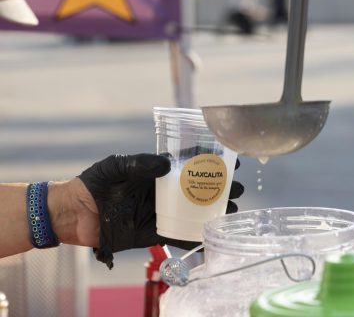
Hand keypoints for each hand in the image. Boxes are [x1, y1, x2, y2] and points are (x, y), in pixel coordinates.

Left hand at [73, 153, 242, 268]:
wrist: (75, 212)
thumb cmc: (94, 183)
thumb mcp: (117, 165)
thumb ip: (140, 163)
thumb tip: (167, 165)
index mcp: (154, 173)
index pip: (186, 164)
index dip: (207, 161)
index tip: (227, 159)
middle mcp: (160, 191)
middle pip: (194, 188)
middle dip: (216, 187)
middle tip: (237, 187)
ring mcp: (158, 212)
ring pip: (190, 211)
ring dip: (210, 211)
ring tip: (231, 210)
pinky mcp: (152, 233)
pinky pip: (176, 234)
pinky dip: (192, 236)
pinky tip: (210, 234)